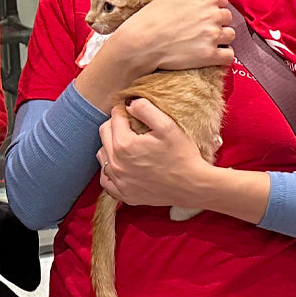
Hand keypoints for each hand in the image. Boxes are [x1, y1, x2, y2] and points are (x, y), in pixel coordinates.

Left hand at [96, 100, 210, 208]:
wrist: (192, 186)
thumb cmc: (182, 156)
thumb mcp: (168, 126)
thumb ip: (146, 109)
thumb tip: (129, 102)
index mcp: (124, 144)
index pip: (114, 117)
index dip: (125, 111)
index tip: (135, 113)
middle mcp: (116, 164)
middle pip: (104, 134)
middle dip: (116, 126)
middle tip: (133, 127)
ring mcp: (118, 181)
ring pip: (102, 155)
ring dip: (111, 147)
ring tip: (129, 146)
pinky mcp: (123, 194)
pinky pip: (106, 179)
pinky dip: (111, 170)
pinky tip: (124, 165)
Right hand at [103, 0, 236, 74]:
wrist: (141, 41)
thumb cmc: (155, 14)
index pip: (222, 1)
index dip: (212, 8)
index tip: (199, 15)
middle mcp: (214, 15)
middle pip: (227, 18)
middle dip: (216, 22)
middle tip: (198, 28)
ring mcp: (213, 36)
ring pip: (230, 36)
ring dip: (221, 38)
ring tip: (203, 41)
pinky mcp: (210, 56)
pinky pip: (228, 56)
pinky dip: (222, 55)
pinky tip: (210, 53)